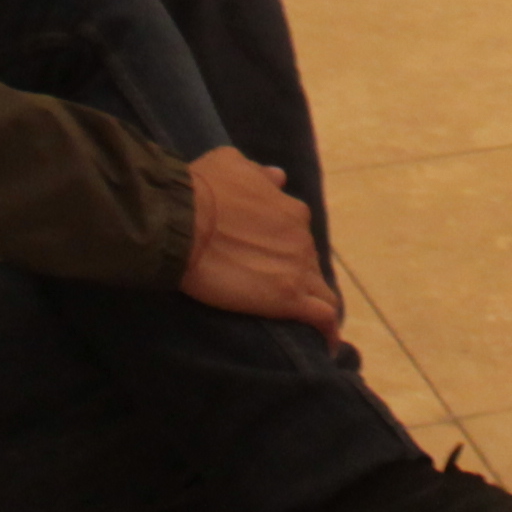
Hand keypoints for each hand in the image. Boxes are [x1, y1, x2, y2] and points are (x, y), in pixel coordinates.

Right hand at [182, 146, 340, 338]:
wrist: (183, 221)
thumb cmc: (199, 189)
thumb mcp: (231, 164)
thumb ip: (259, 173)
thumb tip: (277, 176)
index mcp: (290, 210)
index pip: (298, 236)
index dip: (287, 252)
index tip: (274, 264)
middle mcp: (301, 237)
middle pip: (309, 264)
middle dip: (299, 278)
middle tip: (279, 296)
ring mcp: (298, 269)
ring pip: (322, 291)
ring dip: (316, 305)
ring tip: (308, 328)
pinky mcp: (288, 298)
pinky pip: (323, 319)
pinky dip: (328, 332)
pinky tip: (326, 346)